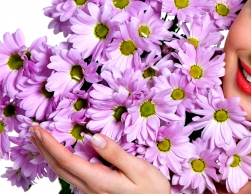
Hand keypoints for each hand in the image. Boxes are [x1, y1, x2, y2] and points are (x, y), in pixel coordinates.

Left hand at [30, 126, 169, 193]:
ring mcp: (91, 190)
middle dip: (44, 148)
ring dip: (49, 154)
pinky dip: (60, 161)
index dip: (50, 144)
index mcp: (99, 180)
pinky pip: (71, 174)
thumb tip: (95, 137)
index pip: (67, 160)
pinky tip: (61, 154)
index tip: (39, 129)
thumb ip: (115, 154)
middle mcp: (90, 187)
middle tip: (32, 130)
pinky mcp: (95, 190)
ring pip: (63, 172)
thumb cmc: (152, 189)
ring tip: (41, 140)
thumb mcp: (138, 169)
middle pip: (59, 167)